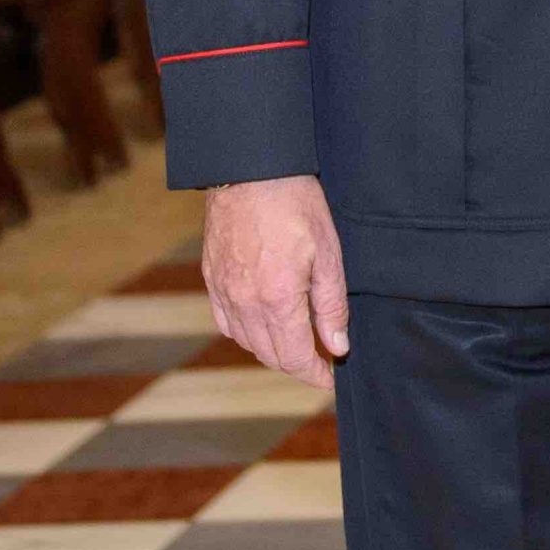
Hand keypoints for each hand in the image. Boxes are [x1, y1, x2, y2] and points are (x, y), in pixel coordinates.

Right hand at [201, 174, 348, 386]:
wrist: (249, 171)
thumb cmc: (295, 205)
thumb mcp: (329, 252)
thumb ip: (331, 305)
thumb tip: (337, 346)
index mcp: (277, 299)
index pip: (294, 356)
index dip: (314, 374)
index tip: (331, 379)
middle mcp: (244, 303)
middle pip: (269, 354)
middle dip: (296, 365)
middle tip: (320, 364)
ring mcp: (223, 292)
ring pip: (246, 341)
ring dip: (271, 351)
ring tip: (296, 347)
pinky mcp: (212, 278)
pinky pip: (227, 322)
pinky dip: (245, 334)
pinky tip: (261, 327)